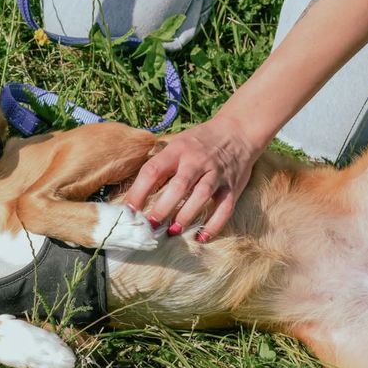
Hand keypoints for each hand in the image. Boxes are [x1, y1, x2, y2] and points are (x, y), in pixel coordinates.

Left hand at [123, 114, 265, 241]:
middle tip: (150, 225)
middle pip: (179, 185)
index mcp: (177, 150)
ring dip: (186, 216)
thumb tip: (136, 192)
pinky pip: (224, 208)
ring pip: (201, 195)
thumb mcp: (177, 144)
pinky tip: (202, 237)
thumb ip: (161, 164)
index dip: (139, 191)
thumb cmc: (199, 141)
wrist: (238, 131)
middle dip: (163, 207)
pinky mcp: (233, 186)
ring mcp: (216, 173)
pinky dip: (214, 224)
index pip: (154, 170)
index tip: (129, 211)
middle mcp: (197, 161)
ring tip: (172, 231)